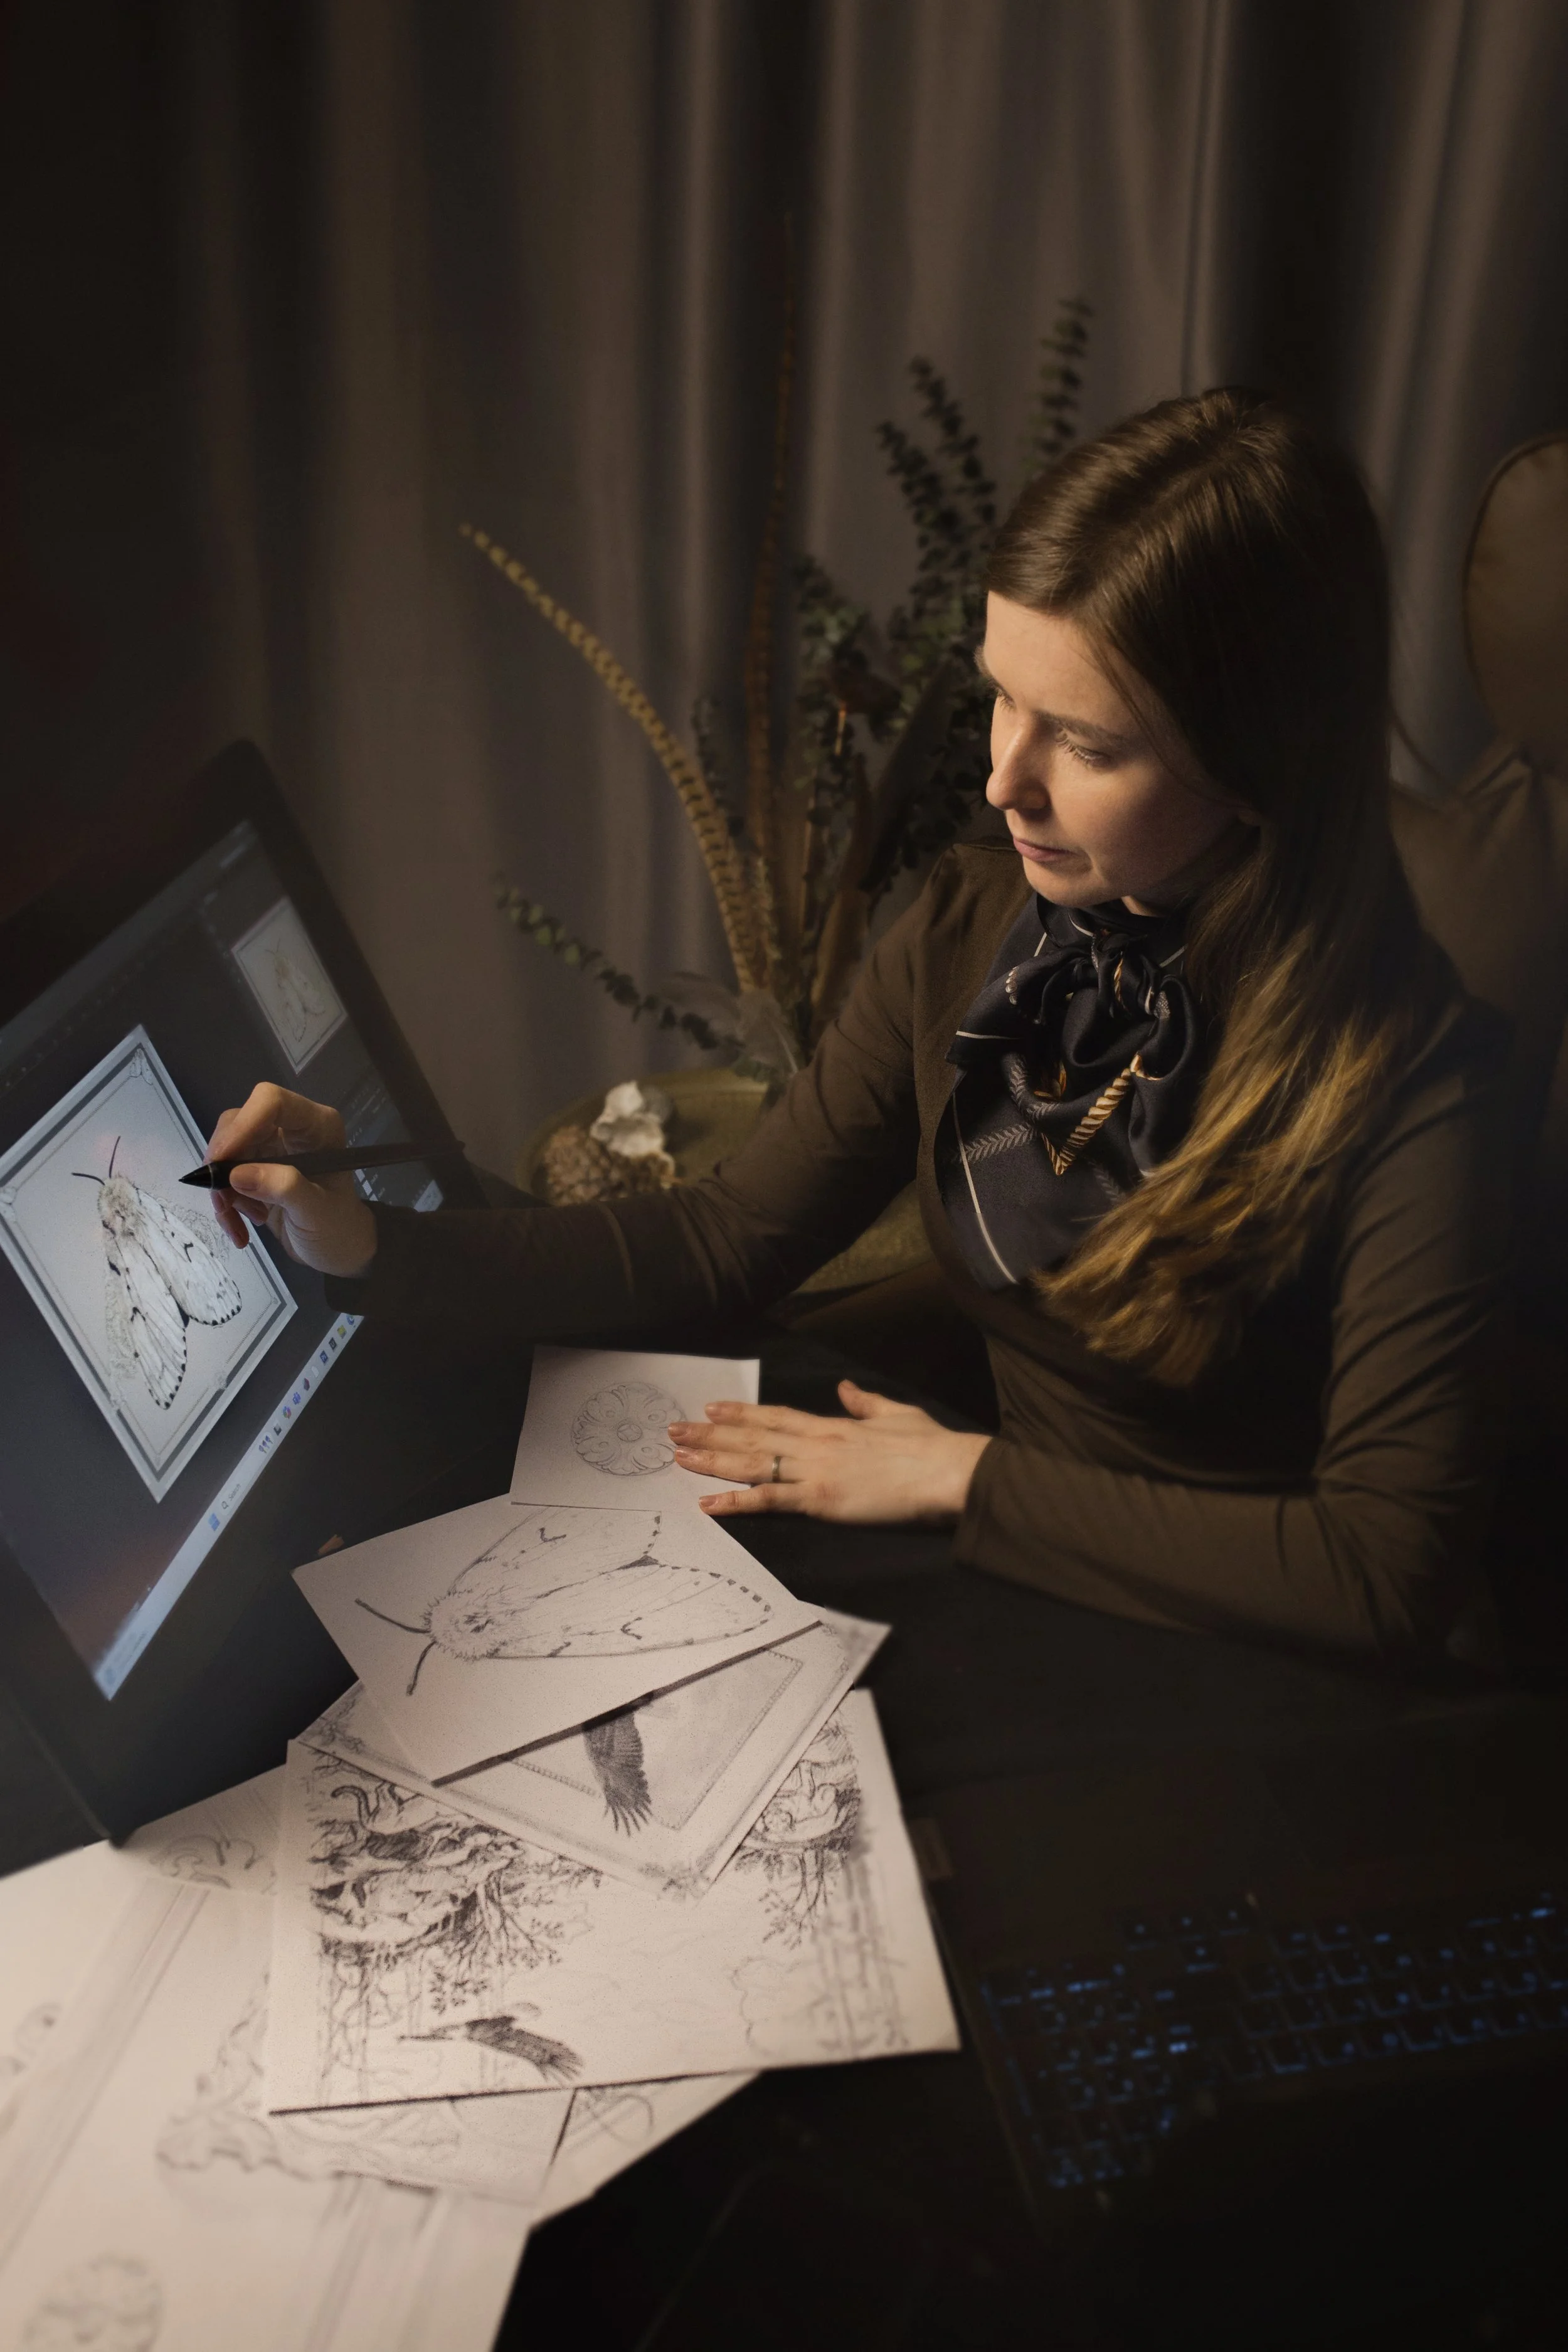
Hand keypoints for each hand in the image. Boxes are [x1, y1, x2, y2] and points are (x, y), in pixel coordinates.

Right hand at [205, 1083, 377, 1278]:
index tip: (221, 1161)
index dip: (242, 1125)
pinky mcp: (253, 1167)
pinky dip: (225, 1204)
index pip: (271, 1102)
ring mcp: (269, 1146)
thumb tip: (238, 1174)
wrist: (336, 1250)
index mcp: (316, 1126)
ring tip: (247, 1221)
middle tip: (225, 1202)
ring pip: (224, 1150)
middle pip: (238, 1123)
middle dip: (224, 1165)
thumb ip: (285, 1189)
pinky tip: (240, 1228)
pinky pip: (222, 1175)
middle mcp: (290, 1128)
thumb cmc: (338, 1228)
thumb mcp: (317, 1213)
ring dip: (223, 1190)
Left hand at [669, 1381, 990, 1525]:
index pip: (776, 1416)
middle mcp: (816, 1445)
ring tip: (679, 1455)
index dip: (741, 1412)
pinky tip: (707, 1503)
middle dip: (711, 1433)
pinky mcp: (821, 1500)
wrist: (948, 1472)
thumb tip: (846, 1388)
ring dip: (712, 1459)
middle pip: (753, 1437)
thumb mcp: (895, 1414)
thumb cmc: (930, 1447)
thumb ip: (865, 1403)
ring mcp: (815, 1472)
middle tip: (674, 1429)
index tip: (712, 1406)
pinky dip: (736, 1502)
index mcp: (833, 1426)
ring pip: (752, 1463)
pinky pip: (770, 1500)